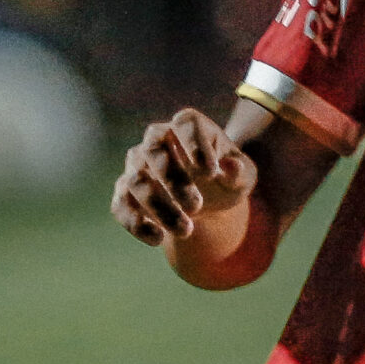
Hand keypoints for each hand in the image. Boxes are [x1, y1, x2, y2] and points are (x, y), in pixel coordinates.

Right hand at [111, 108, 257, 245]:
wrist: (210, 198)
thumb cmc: (227, 178)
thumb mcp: (243, 177)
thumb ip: (240, 172)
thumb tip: (233, 167)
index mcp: (188, 125)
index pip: (186, 124)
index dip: (195, 146)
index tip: (211, 173)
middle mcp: (157, 139)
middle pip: (154, 152)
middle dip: (173, 181)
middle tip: (196, 207)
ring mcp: (137, 164)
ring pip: (136, 181)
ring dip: (159, 207)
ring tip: (185, 230)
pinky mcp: (126, 191)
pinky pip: (121, 204)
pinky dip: (135, 223)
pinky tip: (157, 238)